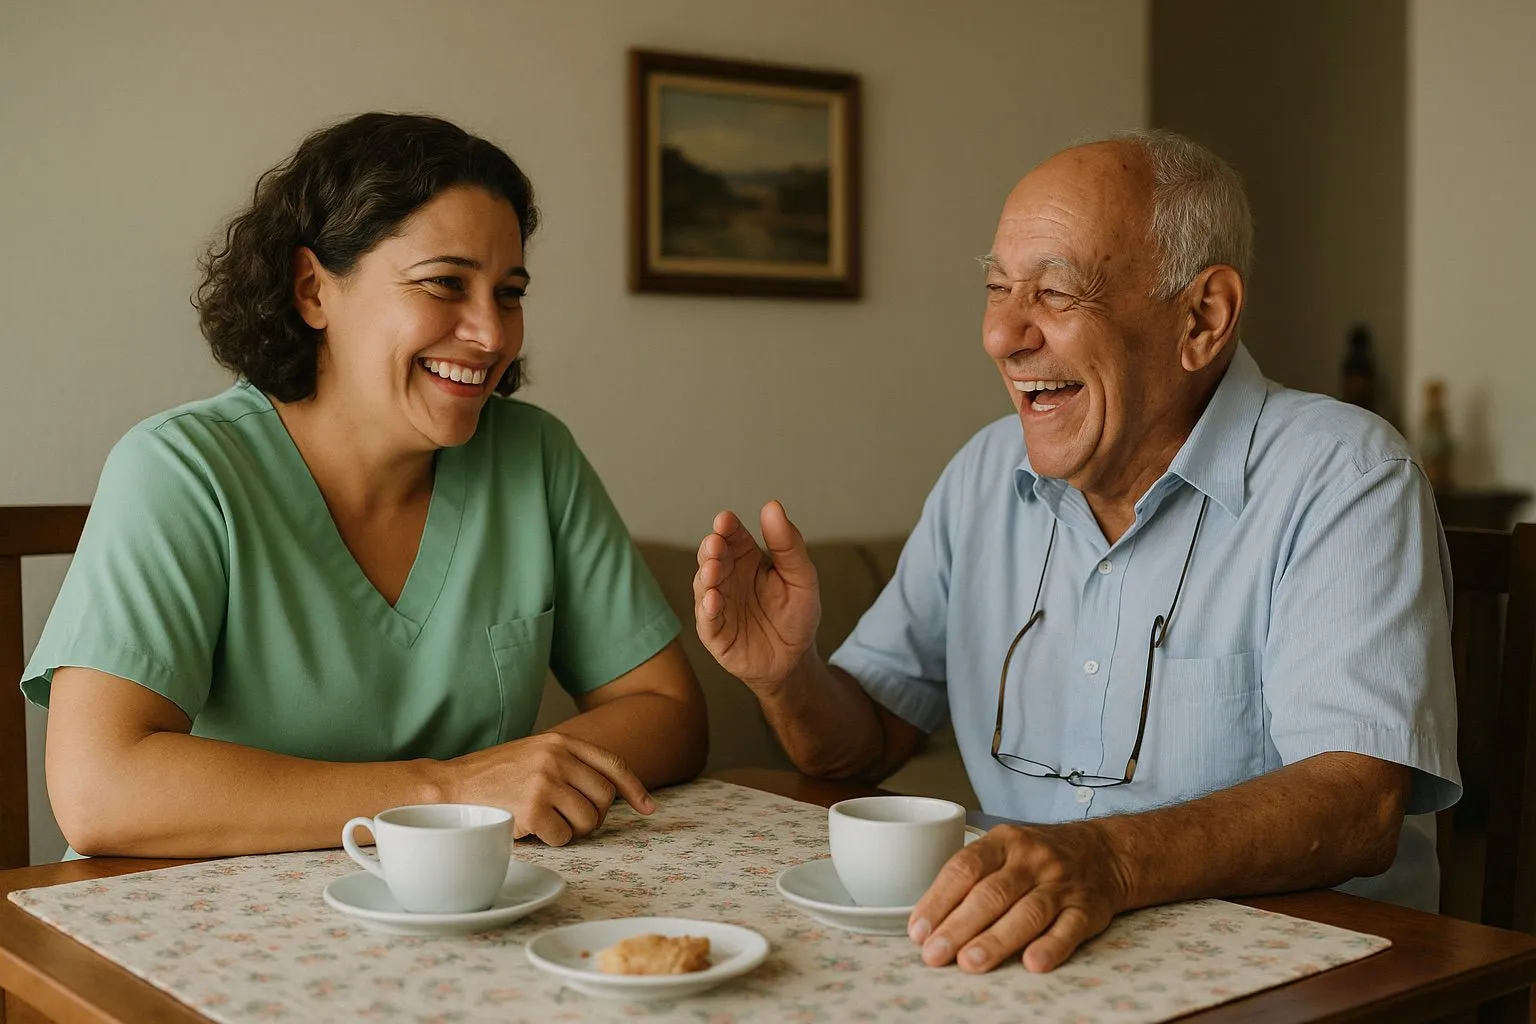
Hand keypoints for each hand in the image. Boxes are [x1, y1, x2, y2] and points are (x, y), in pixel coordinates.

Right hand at [446, 733, 653, 845]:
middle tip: (570, 821)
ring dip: (573, 831)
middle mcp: (557, 759)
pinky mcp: (533, 809)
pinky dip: (553, 842)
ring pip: (589, 821)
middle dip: (594, 817)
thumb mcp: (534, 755)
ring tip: (549, 823)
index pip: (612, 765)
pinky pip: (565, 837)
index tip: (647, 809)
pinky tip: (534, 831)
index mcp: (561, 742)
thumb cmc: (492, 777)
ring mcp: (545, 782)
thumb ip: (568, 763)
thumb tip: (609, 790)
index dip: (634, 789)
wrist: (450, 787)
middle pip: (604, 798)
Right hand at [694, 501, 821, 689]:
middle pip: (712, 557)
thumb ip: (788, 544)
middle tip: (716, 543)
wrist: (795, 660)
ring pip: (704, 585)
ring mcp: (718, 604)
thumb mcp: (801, 577)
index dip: (727, 527)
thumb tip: (772, 506)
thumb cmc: (796, 615)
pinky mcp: (714, 633)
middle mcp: (727, 577)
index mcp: (746, 558)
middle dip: (711, 549)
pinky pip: (707, 619)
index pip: (732, 536)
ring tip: (712, 570)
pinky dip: (708, 609)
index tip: (725, 520)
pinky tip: (714, 600)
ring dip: (706, 576)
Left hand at [907, 822, 1128, 972]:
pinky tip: (1032, 963)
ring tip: (970, 962)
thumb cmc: (1038, 858)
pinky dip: (1051, 946)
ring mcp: (1061, 884)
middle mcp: (1032, 860)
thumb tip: (928, 922)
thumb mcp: (1003, 850)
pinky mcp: (1087, 909)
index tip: (919, 930)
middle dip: (959, 926)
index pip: (965, 868)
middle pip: (992, 893)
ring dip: (997, 940)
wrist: (1103, 852)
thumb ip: (971, 879)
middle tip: (935, 954)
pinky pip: (1069, 929)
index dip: (939, 900)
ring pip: (1028, 912)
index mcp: (1004, 842)